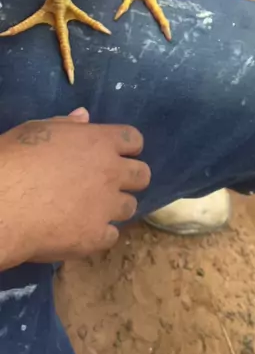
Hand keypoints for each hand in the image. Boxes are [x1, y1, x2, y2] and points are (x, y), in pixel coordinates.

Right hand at [0, 108, 150, 268]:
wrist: (3, 203)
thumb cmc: (15, 159)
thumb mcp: (37, 130)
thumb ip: (67, 124)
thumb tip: (84, 116)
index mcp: (99, 141)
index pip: (134, 139)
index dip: (127, 147)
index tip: (115, 154)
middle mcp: (111, 172)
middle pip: (142, 175)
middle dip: (130, 178)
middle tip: (108, 184)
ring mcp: (106, 206)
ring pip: (130, 207)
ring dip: (114, 208)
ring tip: (92, 211)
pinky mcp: (96, 237)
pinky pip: (111, 236)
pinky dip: (99, 235)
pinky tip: (80, 233)